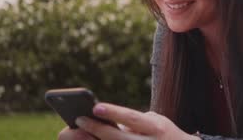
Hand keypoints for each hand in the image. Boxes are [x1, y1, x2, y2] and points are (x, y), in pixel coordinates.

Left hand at [58, 102, 199, 139]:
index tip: (95, 107)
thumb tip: (103, 121)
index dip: (114, 112)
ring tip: (79, 134)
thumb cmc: (163, 134)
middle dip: (97, 130)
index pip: (132, 118)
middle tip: (79, 119)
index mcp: (156, 128)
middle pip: (119, 139)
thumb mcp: (155, 122)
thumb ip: (133, 122)